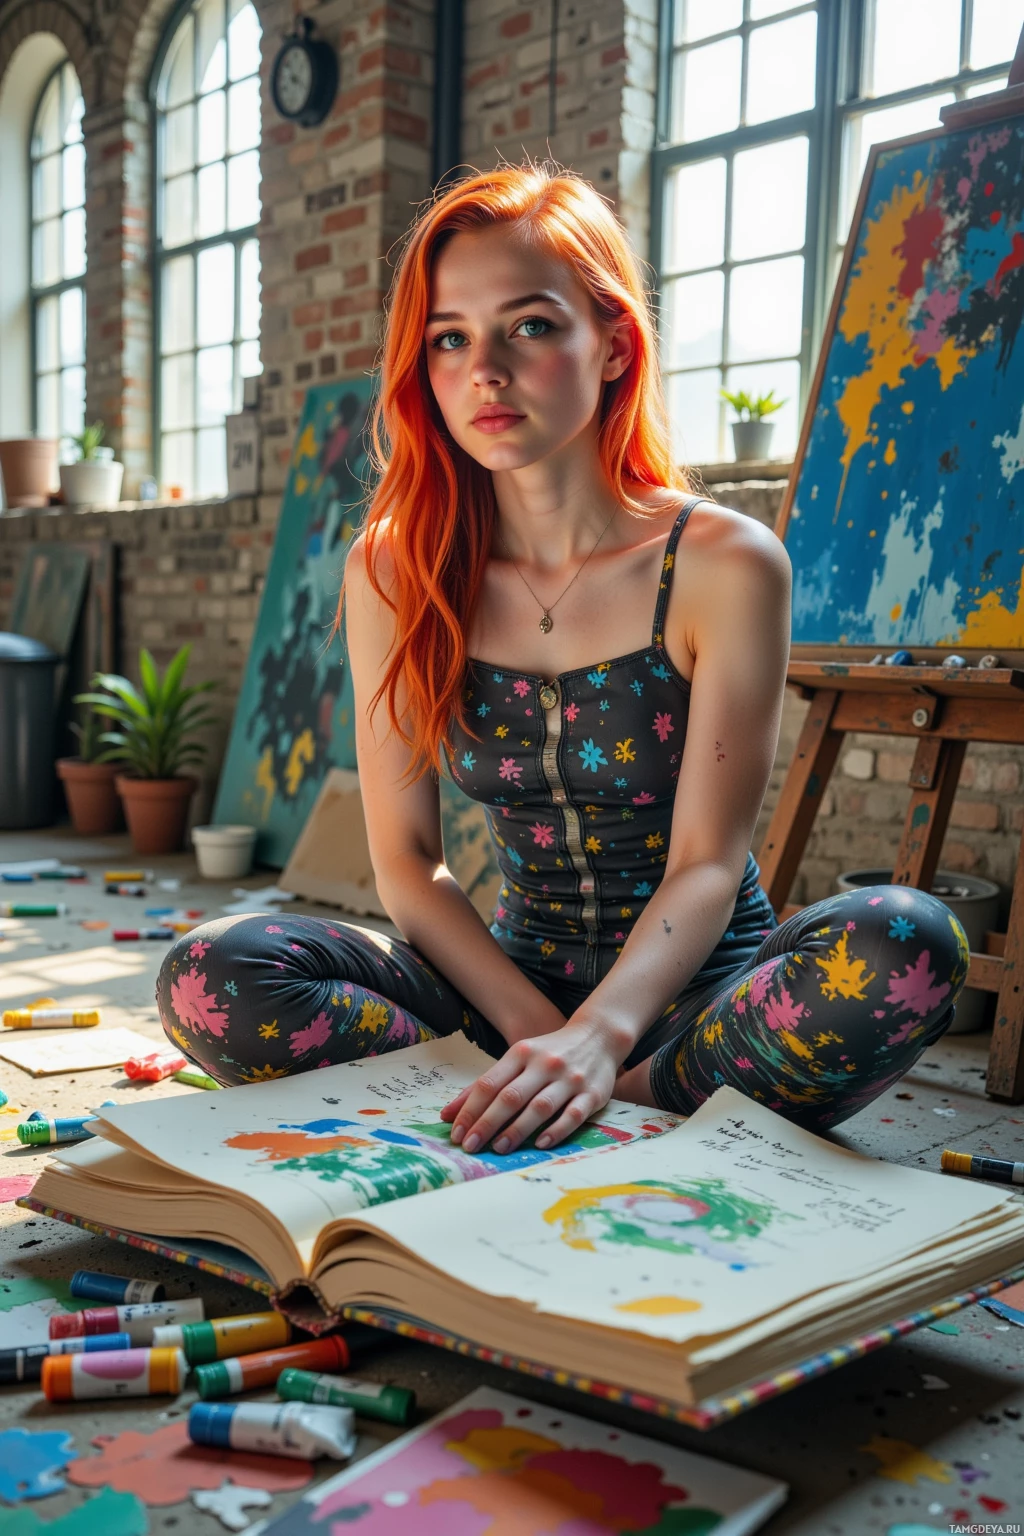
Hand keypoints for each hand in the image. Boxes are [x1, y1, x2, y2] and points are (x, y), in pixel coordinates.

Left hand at [439, 1021, 621, 1154]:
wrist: (599, 1036)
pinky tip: (540, 1144)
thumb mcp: (517, 1059)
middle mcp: (544, 1064)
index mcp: (521, 1052)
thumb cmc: (550, 1052)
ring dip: (518, 1129)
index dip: (470, 1109)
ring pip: (540, 1106)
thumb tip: (448, 1113)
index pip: (489, 1083)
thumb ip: (486, 1085)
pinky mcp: (592, 1094)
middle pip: (511, 1096)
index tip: (456, 1133)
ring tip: (499, 1148)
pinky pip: (573, 1115)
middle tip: (470, 1146)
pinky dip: (556, 1130)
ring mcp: (569, 1079)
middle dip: (487, 1123)